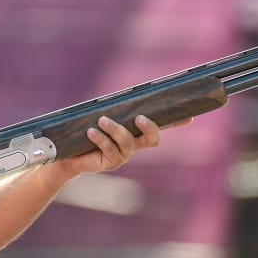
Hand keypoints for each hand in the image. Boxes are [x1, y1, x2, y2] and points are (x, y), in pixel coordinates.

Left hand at [59, 114, 189, 177]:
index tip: (190, 116)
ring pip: (128, 143)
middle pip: (152, 139)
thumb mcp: (99, 115)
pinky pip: (109, 150)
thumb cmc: (85, 131)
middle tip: (139, 118)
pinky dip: (101, 139)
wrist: (67, 154)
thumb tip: (117, 94)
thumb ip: (112, 107)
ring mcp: (122, 155)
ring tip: (102, 121)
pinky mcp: (109, 163)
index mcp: (135, 131)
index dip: (176, 122)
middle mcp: (133, 145)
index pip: (161, 125)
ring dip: (116, 130)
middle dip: (149, 128)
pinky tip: (92, 132)